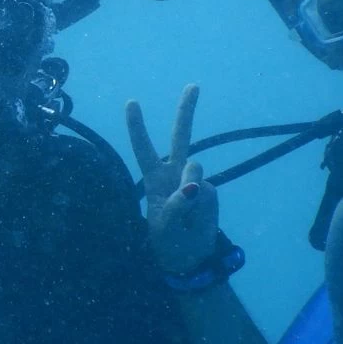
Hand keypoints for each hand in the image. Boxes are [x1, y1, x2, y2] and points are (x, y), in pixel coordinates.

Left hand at [126, 84, 217, 275]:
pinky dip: (202, 209)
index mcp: (154, 178)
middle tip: (193, 86)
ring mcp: (195, 181)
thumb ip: (178, 203)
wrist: (191, 257)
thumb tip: (195, 182)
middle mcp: (174, 173)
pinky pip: (207, 194)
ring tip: (186, 217)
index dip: (137, 127)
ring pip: (195, 170)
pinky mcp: (210, 191)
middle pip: (180, 137)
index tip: (132, 102)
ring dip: (190, 194)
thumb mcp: (165, 226)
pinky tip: (198, 220)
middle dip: (186, 111)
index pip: (143, 149)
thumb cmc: (169, 240)